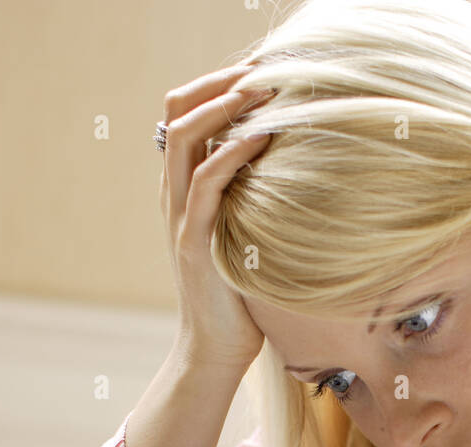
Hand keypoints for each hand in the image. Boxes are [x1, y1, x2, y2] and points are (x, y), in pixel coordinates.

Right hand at [160, 64, 275, 371]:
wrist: (216, 353)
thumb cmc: (241, 302)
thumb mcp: (247, 241)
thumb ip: (254, 206)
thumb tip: (295, 179)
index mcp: (184, 191)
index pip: (187, 115)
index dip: (217, 85)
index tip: (261, 72)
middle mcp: (175, 196)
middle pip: (180, 111)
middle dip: (221, 81)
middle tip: (266, 69)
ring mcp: (181, 217)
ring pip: (185, 137)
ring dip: (226, 105)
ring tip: (265, 89)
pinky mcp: (194, 241)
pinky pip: (206, 182)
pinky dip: (232, 152)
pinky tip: (262, 136)